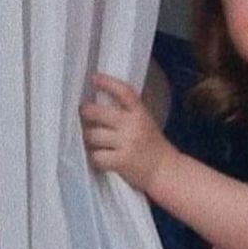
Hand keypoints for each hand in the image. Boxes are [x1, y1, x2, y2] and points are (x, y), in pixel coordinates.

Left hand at [80, 73, 174, 195]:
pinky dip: (95, 157)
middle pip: (98, 113)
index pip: (124, 92)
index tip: (95, 78)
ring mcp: (127, 143)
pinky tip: (101, 157)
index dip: (108, 83)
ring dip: (89, 138)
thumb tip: (96, 104)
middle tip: (83, 111)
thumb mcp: (144, 122)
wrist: (165, 170)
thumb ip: (126, 113)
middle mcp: (133, 126)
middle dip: (86, 112)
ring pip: (92, 135)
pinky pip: (96, 155)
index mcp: (141, 113)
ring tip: (93, 140)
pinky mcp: (121, 161)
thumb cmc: (151, 145)